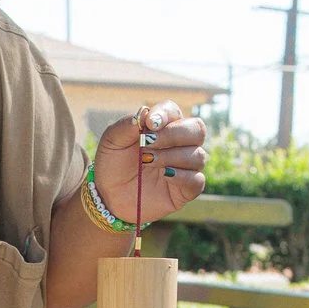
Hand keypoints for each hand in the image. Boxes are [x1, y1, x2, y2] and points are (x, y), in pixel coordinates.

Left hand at [92, 102, 208, 228]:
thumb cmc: (113, 165)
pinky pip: (197, 179)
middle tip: (148, 144)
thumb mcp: (111, 142)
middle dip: (173, 135)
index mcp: (162, 127)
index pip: (173, 111)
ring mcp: (185, 166)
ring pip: (198, 155)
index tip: (149, 124)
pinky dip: (182, 176)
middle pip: (196, 129)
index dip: (164, 115)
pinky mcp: (187, 189)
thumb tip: (145, 114)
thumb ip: (126, 126)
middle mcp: (179, 144)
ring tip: (147, 162)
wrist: (110, 196)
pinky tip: (165, 176)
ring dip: (172, 156)